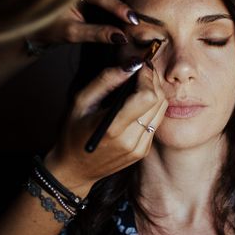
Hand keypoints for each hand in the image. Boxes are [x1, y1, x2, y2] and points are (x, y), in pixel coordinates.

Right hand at [43, 58, 167, 196]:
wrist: (74, 169)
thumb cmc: (72, 133)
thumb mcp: (80, 102)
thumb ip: (106, 81)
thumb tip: (131, 64)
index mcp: (114, 128)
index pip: (147, 97)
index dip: (147, 77)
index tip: (140, 65)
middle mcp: (131, 140)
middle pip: (158, 101)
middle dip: (153, 80)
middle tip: (141, 70)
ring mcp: (140, 148)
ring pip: (162, 110)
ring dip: (155, 92)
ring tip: (140, 82)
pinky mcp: (144, 151)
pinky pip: (156, 121)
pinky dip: (152, 107)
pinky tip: (138, 101)